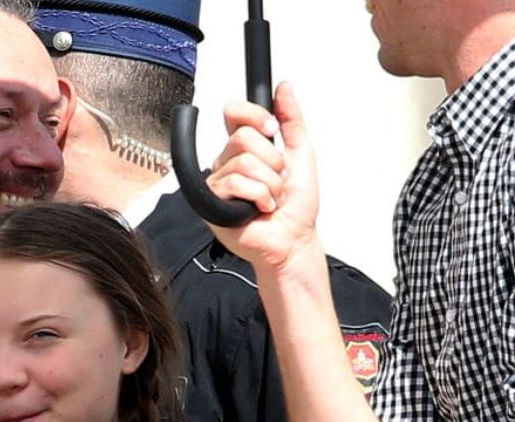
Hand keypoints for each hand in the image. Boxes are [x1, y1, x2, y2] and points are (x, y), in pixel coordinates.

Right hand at [204, 82, 323, 278]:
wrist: (295, 240)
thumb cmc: (297, 207)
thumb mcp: (301, 154)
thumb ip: (292, 120)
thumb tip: (284, 87)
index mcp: (245, 149)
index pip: (234, 114)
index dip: (254, 115)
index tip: (272, 130)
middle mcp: (228, 163)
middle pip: (243, 138)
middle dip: (272, 161)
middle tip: (278, 181)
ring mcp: (219, 184)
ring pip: (244, 163)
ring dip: (270, 184)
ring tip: (272, 200)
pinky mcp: (213, 204)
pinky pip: (236, 184)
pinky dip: (260, 197)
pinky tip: (261, 210)